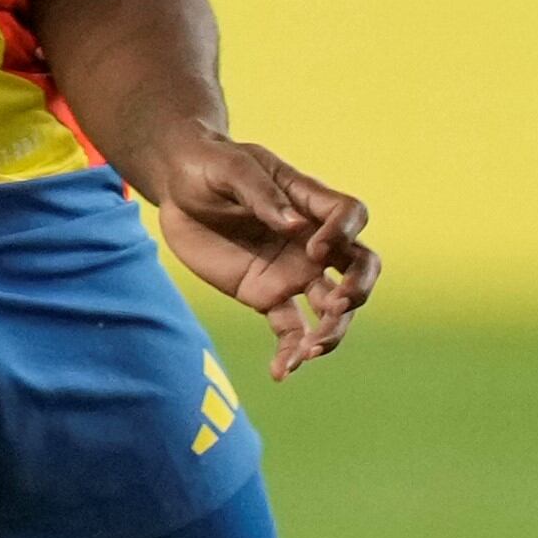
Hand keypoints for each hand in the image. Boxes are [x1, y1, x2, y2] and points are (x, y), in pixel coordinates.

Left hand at [144, 133, 380, 374]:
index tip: (315, 248)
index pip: (351, 216)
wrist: (178, 189)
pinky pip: (290, 330)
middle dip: (358, 290)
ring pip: (333, 308)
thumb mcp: (229, 168)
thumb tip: (294, 225)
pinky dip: (290, 353)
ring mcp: (293, 272)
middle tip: (337, 306)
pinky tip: (282, 371)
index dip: (344, 234)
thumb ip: (261, 194)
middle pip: (360, 266)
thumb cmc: (209, 165)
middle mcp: (311, 240)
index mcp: (309, 202)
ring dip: (332, 331)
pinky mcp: (267, 296)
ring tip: (310, 352)